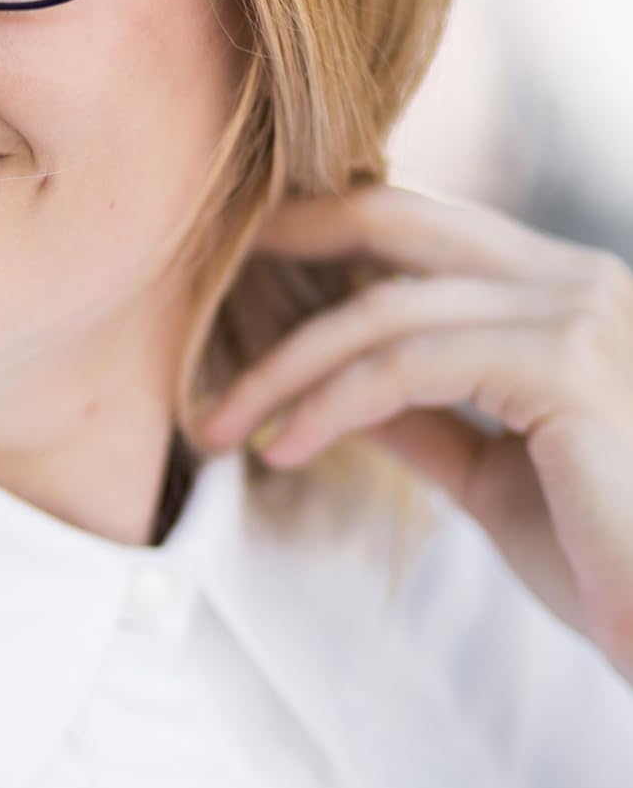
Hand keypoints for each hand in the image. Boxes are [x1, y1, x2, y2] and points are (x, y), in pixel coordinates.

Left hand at [189, 183, 632, 683]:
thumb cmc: (610, 564)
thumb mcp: (492, 475)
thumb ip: (423, 418)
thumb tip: (338, 392)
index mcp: (562, 294)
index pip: (420, 229)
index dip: (321, 233)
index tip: (235, 269)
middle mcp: (579, 281)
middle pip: (395, 223)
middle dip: (285, 244)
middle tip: (196, 285)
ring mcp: (581, 315)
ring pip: (384, 309)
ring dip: (283, 368)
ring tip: (217, 424)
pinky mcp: (569, 367)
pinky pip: (409, 367)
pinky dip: (329, 404)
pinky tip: (282, 448)